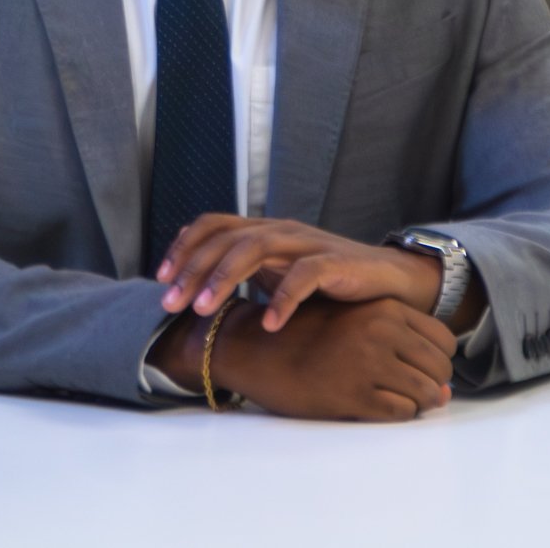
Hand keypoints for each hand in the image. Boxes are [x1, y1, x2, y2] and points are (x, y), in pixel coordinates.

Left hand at [156, 213, 440, 330]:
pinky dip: (283, 299)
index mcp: (263, 230)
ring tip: (203, 309)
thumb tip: (198, 290)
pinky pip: (303, 275)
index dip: (183, 246)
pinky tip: (268, 324)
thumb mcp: (277, 273)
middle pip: (225, 239)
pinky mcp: (334, 262)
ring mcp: (306, 243)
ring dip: (223, 279)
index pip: (212, 225)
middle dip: (192, 269)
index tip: (160, 279)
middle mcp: (279, 230)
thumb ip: (245, 272)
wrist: (389, 279)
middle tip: (170, 302)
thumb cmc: (328, 279)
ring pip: (254, 249)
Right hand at [204, 296, 456, 421]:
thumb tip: (446, 393)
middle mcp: (382, 331)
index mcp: (384, 308)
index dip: (436, 360)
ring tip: (389, 397)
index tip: (417, 367)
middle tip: (406, 388)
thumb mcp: (353, 322)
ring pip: (427, 394)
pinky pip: (401, 412)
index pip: (444, 340)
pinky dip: (397, 414)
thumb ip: (400, 345)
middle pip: (440, 369)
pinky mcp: (355, 393)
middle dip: (431, 384)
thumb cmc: (304, 336)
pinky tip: (372, 404)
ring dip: (416, 402)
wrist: (255, 348)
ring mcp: (370, 363)